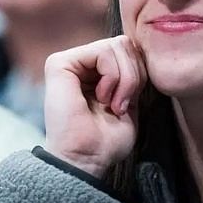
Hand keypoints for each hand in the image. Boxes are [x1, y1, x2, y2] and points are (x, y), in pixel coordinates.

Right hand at [43, 35, 146, 177]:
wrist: (87, 159)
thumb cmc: (106, 141)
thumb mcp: (131, 101)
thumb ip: (133, 73)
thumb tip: (143, 47)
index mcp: (96, 72)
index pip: (130, 50)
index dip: (140, 75)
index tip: (128, 105)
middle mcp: (81, 64)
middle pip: (126, 43)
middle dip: (133, 76)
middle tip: (120, 105)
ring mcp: (69, 62)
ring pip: (118, 45)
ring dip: (125, 80)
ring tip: (110, 104)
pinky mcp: (59, 63)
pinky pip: (103, 51)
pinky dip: (113, 76)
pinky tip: (102, 97)